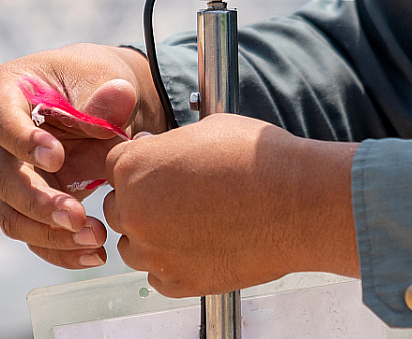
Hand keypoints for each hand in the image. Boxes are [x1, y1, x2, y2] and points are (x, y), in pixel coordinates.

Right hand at [0, 43, 165, 268]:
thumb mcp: (103, 76)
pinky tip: (91, 254)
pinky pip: (32, 233)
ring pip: (11, 214)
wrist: (105, 106)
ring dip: (50, 234)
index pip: (1, 120)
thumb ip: (107, 94)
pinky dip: (60, 250)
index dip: (24, 141)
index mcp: (3, 92)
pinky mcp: (24, 202)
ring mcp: (6, 173)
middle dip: (39, 202)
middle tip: (78, 217)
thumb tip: (117, 98)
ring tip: (94, 239)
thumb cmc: (95, 80)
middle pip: (3, 176)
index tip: (57, 157)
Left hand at [104, 114, 358, 297]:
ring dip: (152, 236)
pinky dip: (172, 264)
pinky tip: (200, 247)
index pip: (113, 167)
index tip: (157, 170)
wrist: (297, 203)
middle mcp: (135, 211)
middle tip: (178, 199)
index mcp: (134, 168)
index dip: (138, 166)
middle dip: (142, 201)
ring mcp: (154, 251)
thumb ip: (167, 145)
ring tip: (190, 225)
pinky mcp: (178, 281)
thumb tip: (153, 150)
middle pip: (118, 208)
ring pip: (134, 246)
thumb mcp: (206, 130)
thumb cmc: (258, 162)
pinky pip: (158, 276)